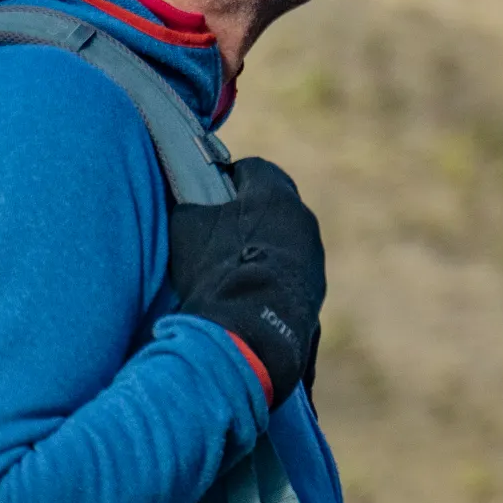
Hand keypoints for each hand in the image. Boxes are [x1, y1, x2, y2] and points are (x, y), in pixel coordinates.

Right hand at [166, 157, 325, 408]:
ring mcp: (314, 256)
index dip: (228, 180)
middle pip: (274, 206)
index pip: (253, 170)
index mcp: (275, 193)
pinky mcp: (316, 290)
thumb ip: (193, 204)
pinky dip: (272, 278)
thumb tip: (192, 201)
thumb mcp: (186, 226)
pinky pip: (289, 274)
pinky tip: (248, 294)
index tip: (211, 195)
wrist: (248, 332)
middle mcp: (303, 219)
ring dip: (263, 250)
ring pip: (284, 242)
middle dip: (249, 215)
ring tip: (233, 271)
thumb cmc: (214, 270)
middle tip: (219, 234)